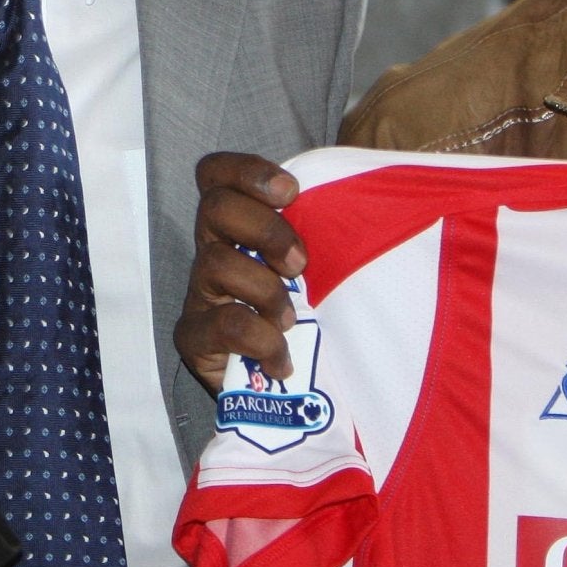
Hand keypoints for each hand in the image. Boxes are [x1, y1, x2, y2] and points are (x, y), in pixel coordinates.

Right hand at [175, 151, 303, 394]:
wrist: (285, 394)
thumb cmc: (308, 319)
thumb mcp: (315, 269)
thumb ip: (323, 231)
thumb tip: (373, 196)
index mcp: (237, 227)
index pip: (217, 175)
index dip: (247, 171)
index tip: (290, 193)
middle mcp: (212, 252)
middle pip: (215, 207)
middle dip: (267, 230)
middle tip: (300, 265)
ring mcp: (199, 294)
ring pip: (216, 263)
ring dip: (266, 290)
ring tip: (291, 320)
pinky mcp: (193, 337)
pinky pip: (224, 324)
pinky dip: (262, 340)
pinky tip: (281, 360)